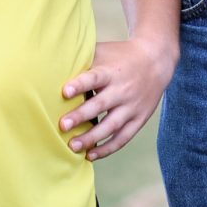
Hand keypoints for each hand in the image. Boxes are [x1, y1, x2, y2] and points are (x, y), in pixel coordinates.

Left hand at [60, 35, 177, 160]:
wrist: (156, 61)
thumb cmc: (120, 56)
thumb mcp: (104, 51)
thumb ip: (82, 59)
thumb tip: (51, 64)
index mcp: (111, 71)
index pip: (94, 78)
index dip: (80, 85)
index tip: (64, 92)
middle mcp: (123, 90)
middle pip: (101, 105)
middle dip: (81, 116)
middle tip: (62, 125)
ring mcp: (132, 106)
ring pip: (112, 125)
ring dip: (92, 138)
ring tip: (72, 146)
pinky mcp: (139, 119)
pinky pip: (123, 137)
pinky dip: (107, 148)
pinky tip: (90, 155)